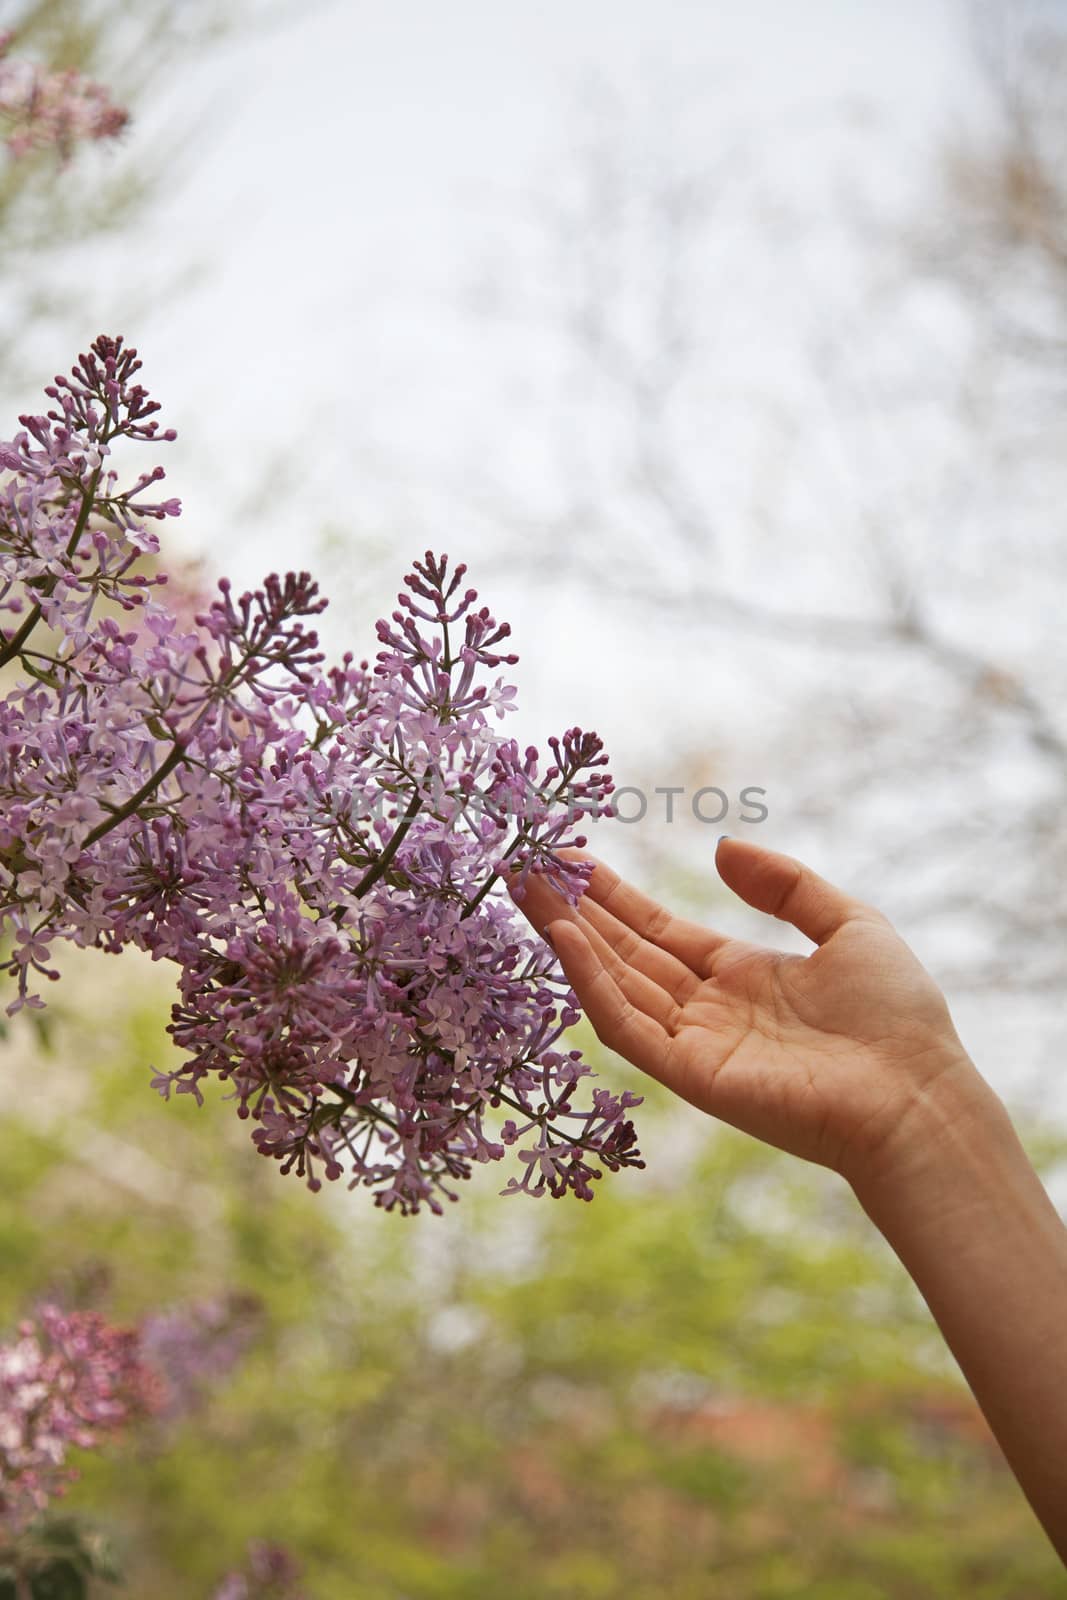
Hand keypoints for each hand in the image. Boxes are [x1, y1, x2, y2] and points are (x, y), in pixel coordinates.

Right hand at [513, 836, 990, 1193]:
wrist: (917, 1095)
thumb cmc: (896, 1016)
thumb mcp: (849, 923)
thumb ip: (785, 883)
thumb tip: (720, 848)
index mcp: (740, 977)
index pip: (658, 931)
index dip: (614, 895)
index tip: (572, 856)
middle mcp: (706, 1010)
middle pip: (623, 953)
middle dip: (573, 909)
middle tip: (523, 864)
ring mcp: (693, 1044)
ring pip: (613, 983)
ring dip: (568, 936)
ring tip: (525, 888)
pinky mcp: (688, 1075)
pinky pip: (626, 1025)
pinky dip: (591, 982)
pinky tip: (564, 937)